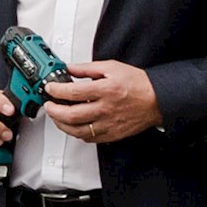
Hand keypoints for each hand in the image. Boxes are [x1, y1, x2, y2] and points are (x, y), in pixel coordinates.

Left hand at [43, 59, 160, 144]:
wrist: (157, 99)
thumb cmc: (138, 84)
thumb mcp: (112, 67)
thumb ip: (88, 68)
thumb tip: (70, 68)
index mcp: (105, 90)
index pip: (73, 92)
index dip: (56, 90)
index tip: (49, 88)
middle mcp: (106, 109)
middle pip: (71, 115)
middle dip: (53, 111)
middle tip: (48, 105)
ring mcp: (109, 124)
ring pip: (77, 131)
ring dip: (62, 125)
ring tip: (57, 117)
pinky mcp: (112, 134)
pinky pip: (89, 138)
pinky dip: (77, 133)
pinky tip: (73, 126)